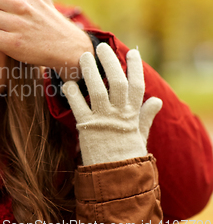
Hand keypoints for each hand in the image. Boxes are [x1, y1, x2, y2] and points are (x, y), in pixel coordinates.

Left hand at [62, 43, 162, 165]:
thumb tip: (157, 100)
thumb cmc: (128, 153)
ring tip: (83, 56)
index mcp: (133, 113)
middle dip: (109, 62)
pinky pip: (77, 105)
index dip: (135, 67)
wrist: (115, 175)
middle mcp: (119, 114)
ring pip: (97, 89)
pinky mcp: (86, 126)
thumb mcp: (140, 134)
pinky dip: (71, 93)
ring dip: (90, 71)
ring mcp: (102, 119)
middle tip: (100, 47)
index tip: (132, 52)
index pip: (137, 84)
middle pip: (116, 81)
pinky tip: (66, 82)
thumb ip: (146, 115)